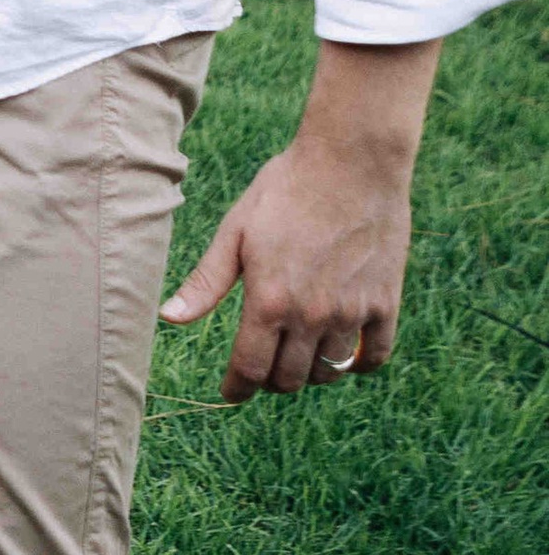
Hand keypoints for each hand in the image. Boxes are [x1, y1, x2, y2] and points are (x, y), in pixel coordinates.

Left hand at [160, 135, 413, 401]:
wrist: (352, 161)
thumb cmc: (285, 190)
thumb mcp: (235, 231)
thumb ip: (206, 282)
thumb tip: (169, 319)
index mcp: (268, 301)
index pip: (250, 370)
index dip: (236, 389)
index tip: (231, 393)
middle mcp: (311, 315)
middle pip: (288, 379)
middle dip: (269, 380)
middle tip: (263, 366)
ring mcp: (352, 312)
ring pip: (328, 372)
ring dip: (309, 372)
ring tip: (298, 355)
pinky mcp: (385, 302)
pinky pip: (375, 356)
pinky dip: (358, 365)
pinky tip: (345, 356)